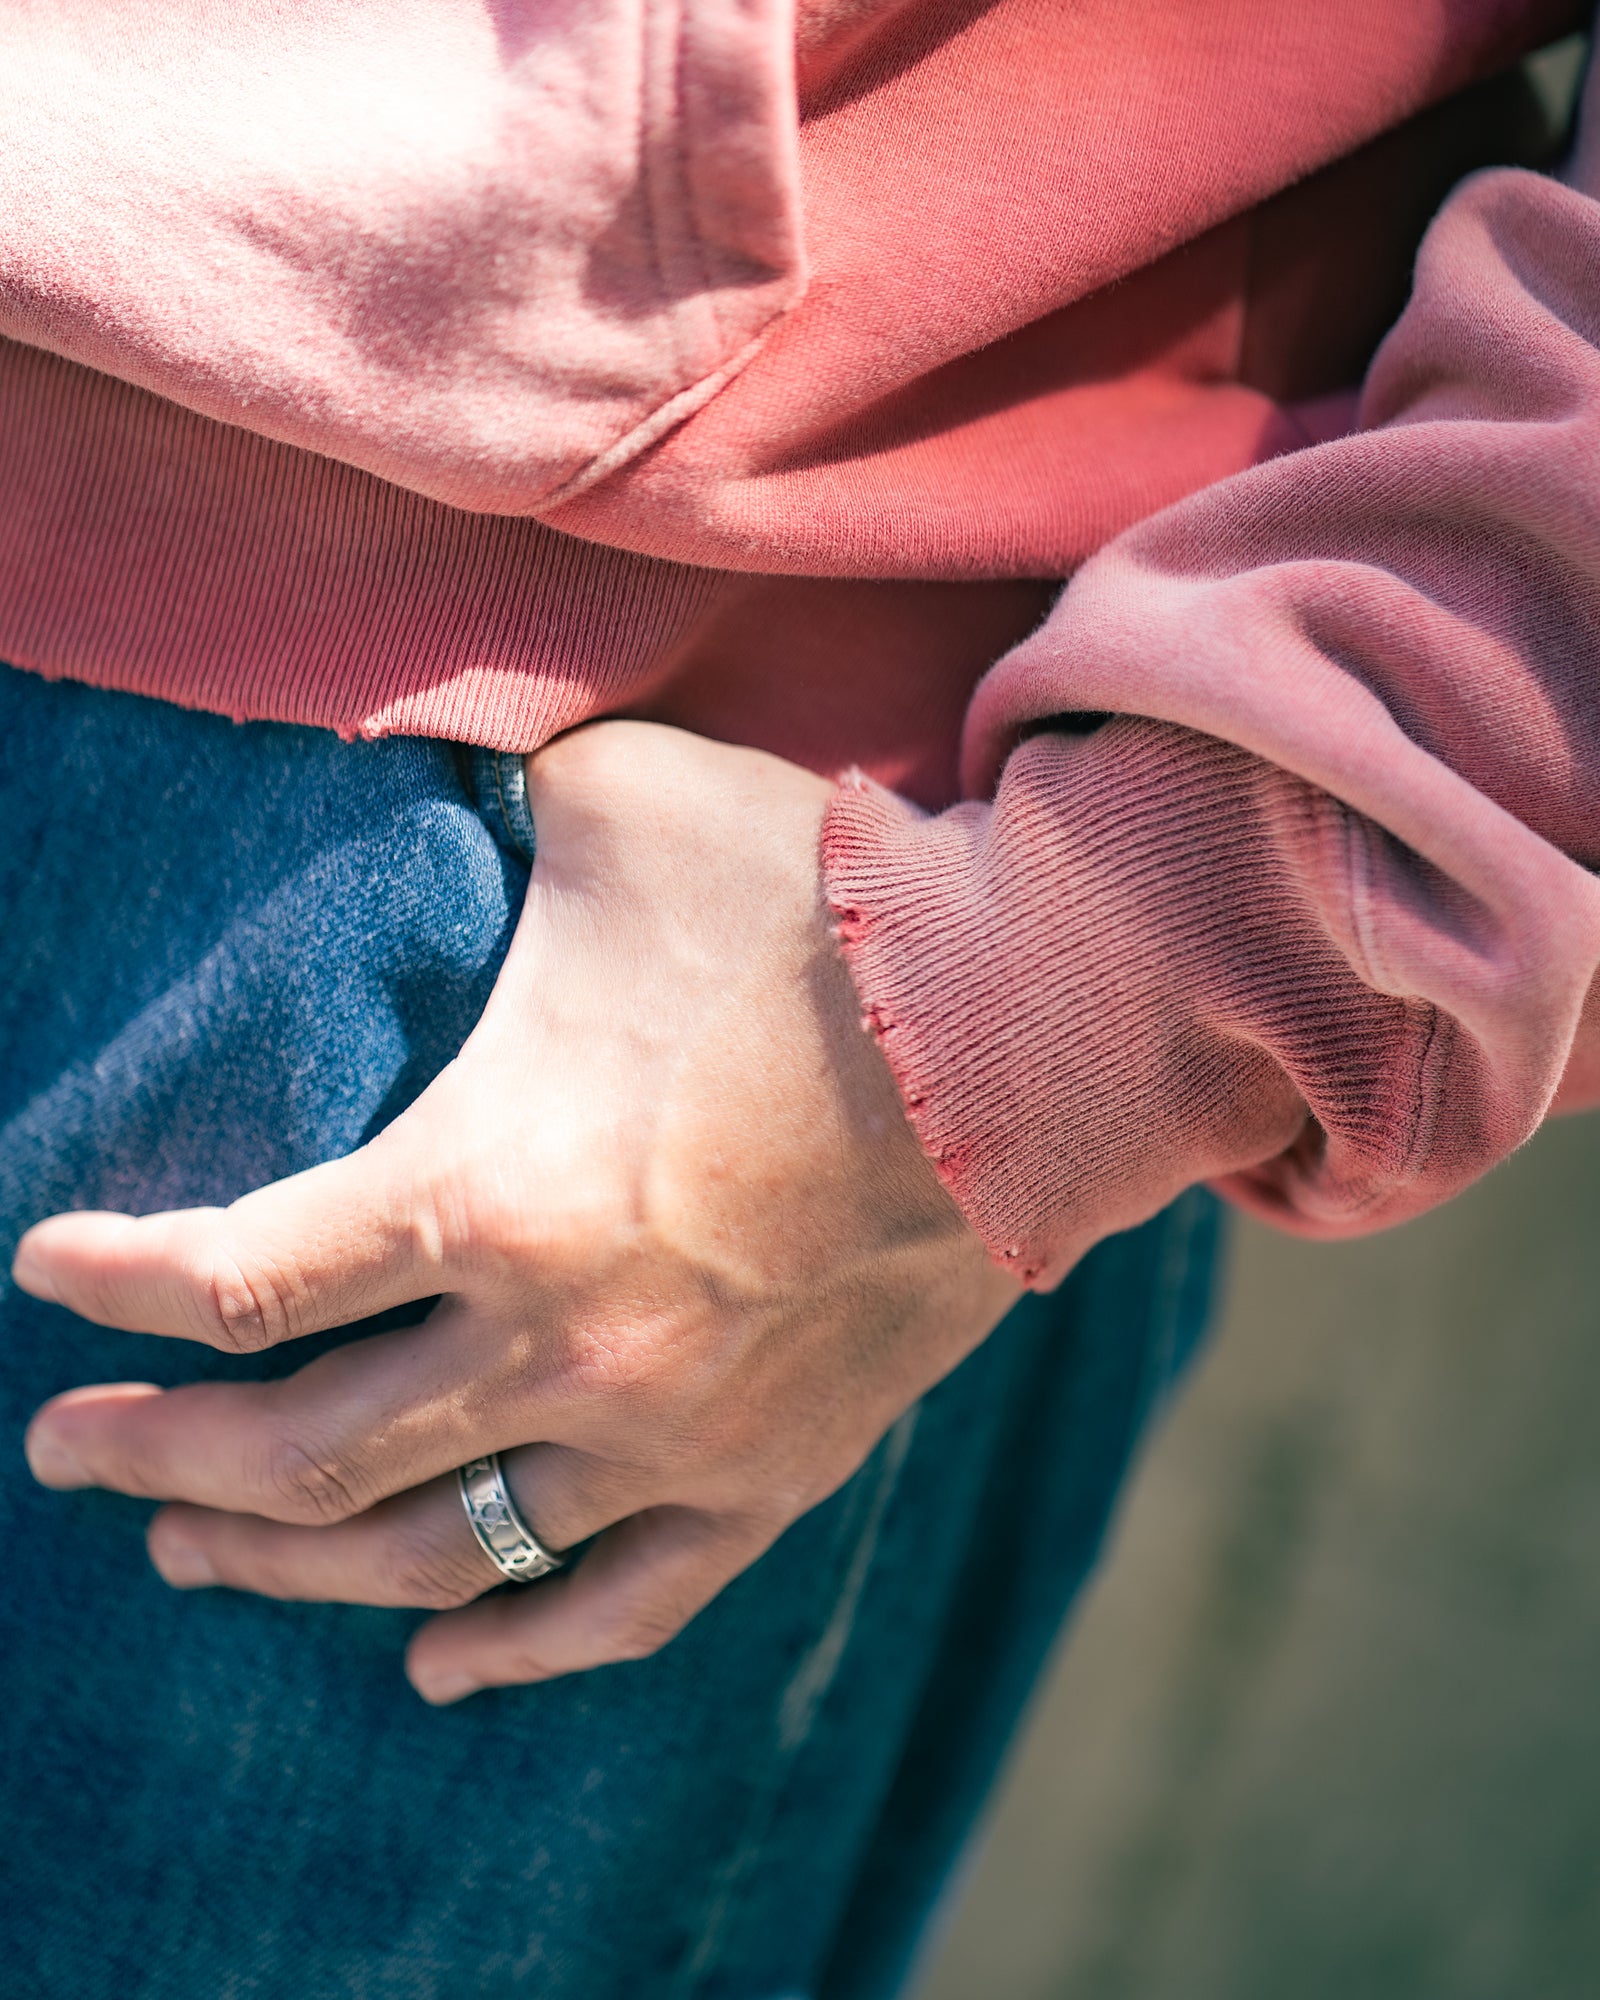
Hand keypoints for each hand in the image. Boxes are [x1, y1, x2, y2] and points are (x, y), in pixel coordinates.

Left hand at [15, 721, 1015, 1701]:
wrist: (1044, 1020)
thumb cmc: (821, 900)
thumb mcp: (622, 801)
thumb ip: (485, 791)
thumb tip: (413, 755)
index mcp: (491, 1186)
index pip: (237, 1276)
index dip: (114, 1281)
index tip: (44, 1270)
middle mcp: (559, 1343)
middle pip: (297, 1456)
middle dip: (154, 1465)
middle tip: (70, 1453)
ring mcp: (666, 1432)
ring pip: (431, 1554)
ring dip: (288, 1566)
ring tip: (193, 1555)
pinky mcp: (766, 1474)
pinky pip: (616, 1608)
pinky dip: (511, 1646)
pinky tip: (434, 1657)